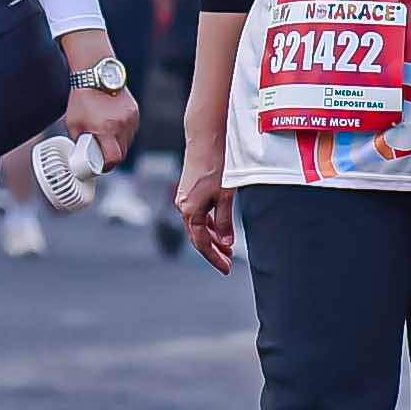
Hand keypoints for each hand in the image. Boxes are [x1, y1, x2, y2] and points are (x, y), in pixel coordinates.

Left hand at [64, 85, 138, 167]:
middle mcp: (122, 124)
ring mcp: (131, 118)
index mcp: (107, 129)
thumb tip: (81, 152)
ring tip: (106, 138)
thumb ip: (79, 140)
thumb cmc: (83, 98)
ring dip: (118, 144)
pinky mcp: (135, 112)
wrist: (95, 76)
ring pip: (128, 141)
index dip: (108, 166)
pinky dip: (122, 133)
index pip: (114, 157)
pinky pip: (131, 130)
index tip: (102, 167)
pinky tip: (113, 127)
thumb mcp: (73, 123)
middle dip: (112, 156)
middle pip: (122, 152)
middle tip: (102, 156)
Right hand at [175, 140, 235, 274]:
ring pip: (198, 226)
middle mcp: (183, 206)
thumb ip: (224, 220)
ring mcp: (184, 199)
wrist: (205, 140)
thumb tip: (226, 242)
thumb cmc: (217, 166)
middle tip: (227, 262)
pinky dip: (209, 224)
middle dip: (213, 251)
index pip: (201, 243)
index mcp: (190, 210)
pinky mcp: (188, 192)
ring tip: (227, 248)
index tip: (225, 268)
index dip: (214, 257)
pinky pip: (198, 215)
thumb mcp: (225, 196)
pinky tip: (219, 230)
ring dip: (212, 238)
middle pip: (198, 237)